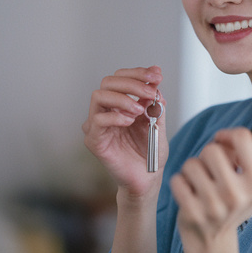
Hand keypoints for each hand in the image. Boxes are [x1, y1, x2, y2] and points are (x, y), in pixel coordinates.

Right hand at [83, 65, 167, 197]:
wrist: (148, 179)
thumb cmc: (151, 152)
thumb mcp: (158, 121)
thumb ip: (155, 100)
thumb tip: (156, 76)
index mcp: (120, 103)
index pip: (121, 77)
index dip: (138, 73)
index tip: (157, 75)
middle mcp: (105, 111)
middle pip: (108, 82)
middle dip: (132, 82)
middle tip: (151, 91)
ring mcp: (97, 125)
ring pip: (98, 96)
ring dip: (122, 98)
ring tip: (140, 109)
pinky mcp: (94, 141)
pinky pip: (97, 121)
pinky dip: (115, 117)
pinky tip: (130, 121)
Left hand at [170, 128, 251, 252]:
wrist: (214, 242)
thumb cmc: (231, 203)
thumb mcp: (251, 181)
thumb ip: (242, 154)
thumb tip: (221, 138)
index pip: (243, 138)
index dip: (228, 136)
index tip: (222, 143)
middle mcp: (239, 195)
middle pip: (212, 150)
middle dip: (207, 157)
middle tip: (210, 171)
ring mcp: (215, 206)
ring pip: (191, 164)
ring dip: (192, 170)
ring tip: (199, 184)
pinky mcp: (193, 213)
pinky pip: (177, 180)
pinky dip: (180, 183)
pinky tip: (189, 194)